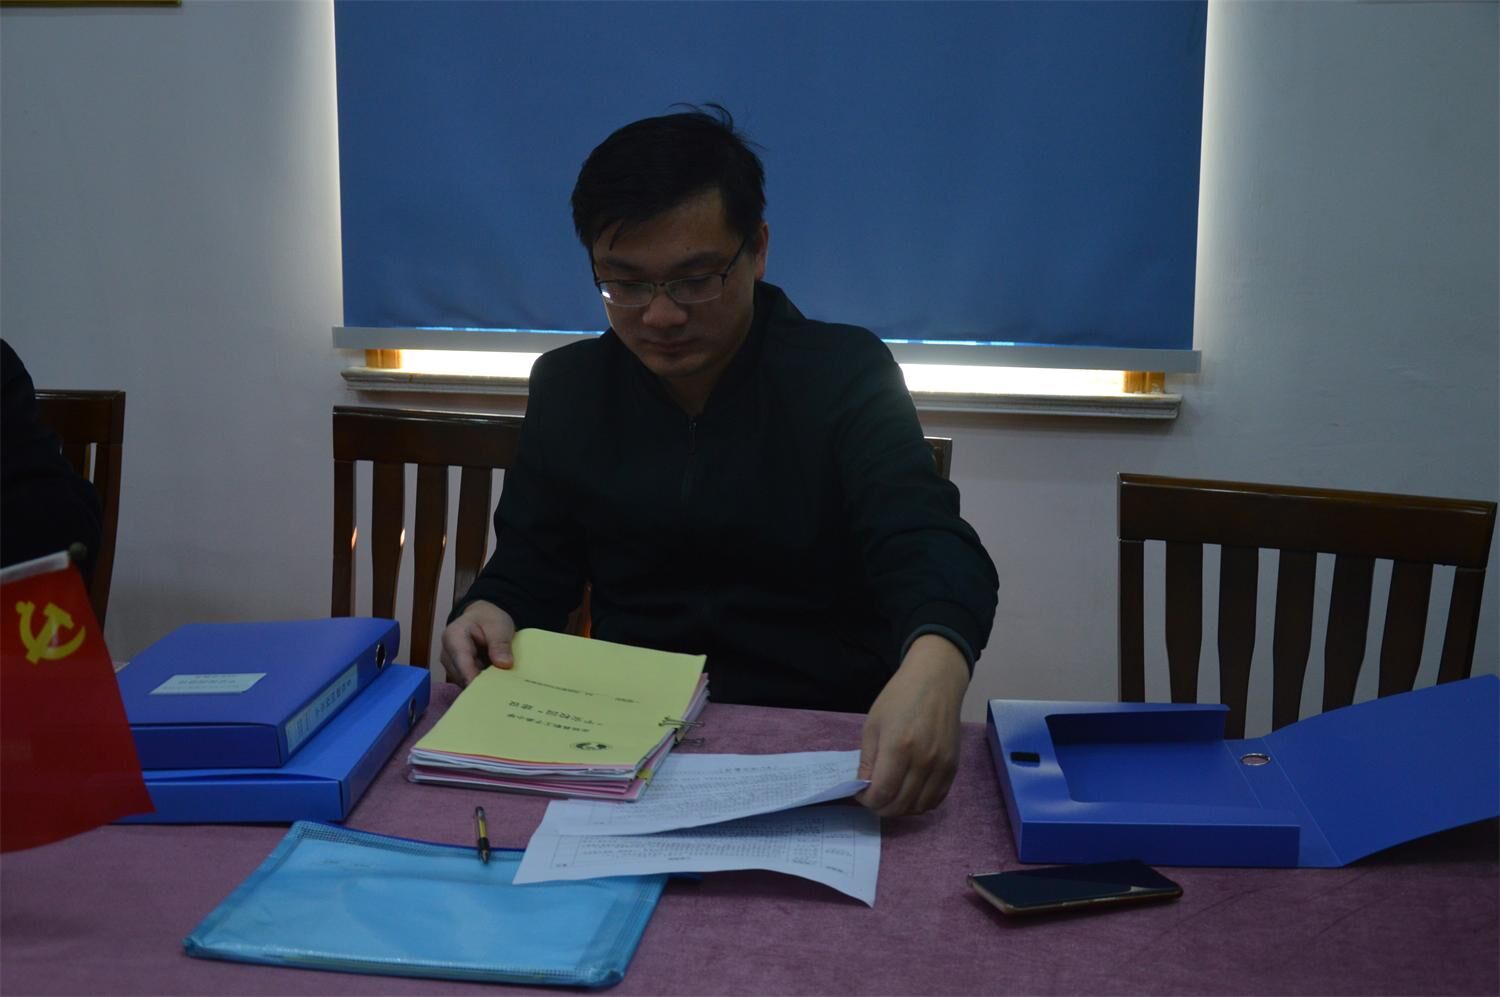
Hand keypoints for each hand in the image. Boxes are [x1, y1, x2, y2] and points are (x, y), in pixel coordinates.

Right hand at [438, 601, 515, 685]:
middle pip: (461, 676)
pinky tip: (495, 687)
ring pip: (464, 682)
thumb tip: (504, 664)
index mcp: (453, 637)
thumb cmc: (489, 619)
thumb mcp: (499, 626)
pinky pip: (468, 683)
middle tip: (502, 692)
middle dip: (481, 685)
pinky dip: (481, 686)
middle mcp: (447, 654)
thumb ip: (500, 644)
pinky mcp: (456, 673)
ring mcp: (450, 665)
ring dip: (482, 686)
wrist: (482, 618)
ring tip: (501, 689)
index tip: (488, 691)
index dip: (474, 678)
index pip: (462, 662)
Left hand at [855, 634, 969, 816]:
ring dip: (901, 809)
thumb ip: (868, 759)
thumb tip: (865, 787)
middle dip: (881, 808)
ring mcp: (941, 766)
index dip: (867, 800)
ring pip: (919, 807)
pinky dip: (920, 804)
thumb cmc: (899, 698)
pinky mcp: (953, 767)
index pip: (882, 793)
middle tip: (873, 798)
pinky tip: (909, 794)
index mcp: (899, 747)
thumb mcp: (873, 724)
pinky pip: (936, 799)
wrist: (936, 681)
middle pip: (900, 805)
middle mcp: (923, 761)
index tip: (861, 794)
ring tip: (890, 797)